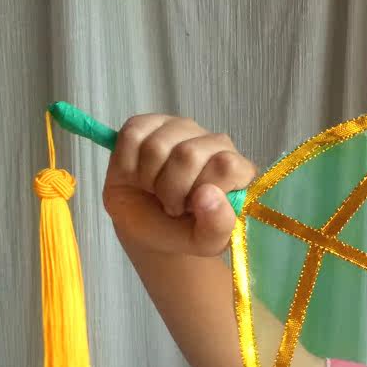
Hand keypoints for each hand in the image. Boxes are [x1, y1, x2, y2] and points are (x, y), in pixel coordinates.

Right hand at [102, 114, 256, 255]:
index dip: (203, 191)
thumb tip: (209, 195)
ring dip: (150, 180)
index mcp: (237, 169)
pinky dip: (129, 166)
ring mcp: (181, 129)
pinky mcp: (147, 123)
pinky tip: (139, 177)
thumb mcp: (206, 243)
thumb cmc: (183, 231)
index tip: (195, 210)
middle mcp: (213, 142)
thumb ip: (218, 226)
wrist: (147, 229)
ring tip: (157, 192)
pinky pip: (132, 136)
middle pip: (188, 154)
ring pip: (157, 146)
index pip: (227, 165)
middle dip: (172, 190)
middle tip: (173, 205)